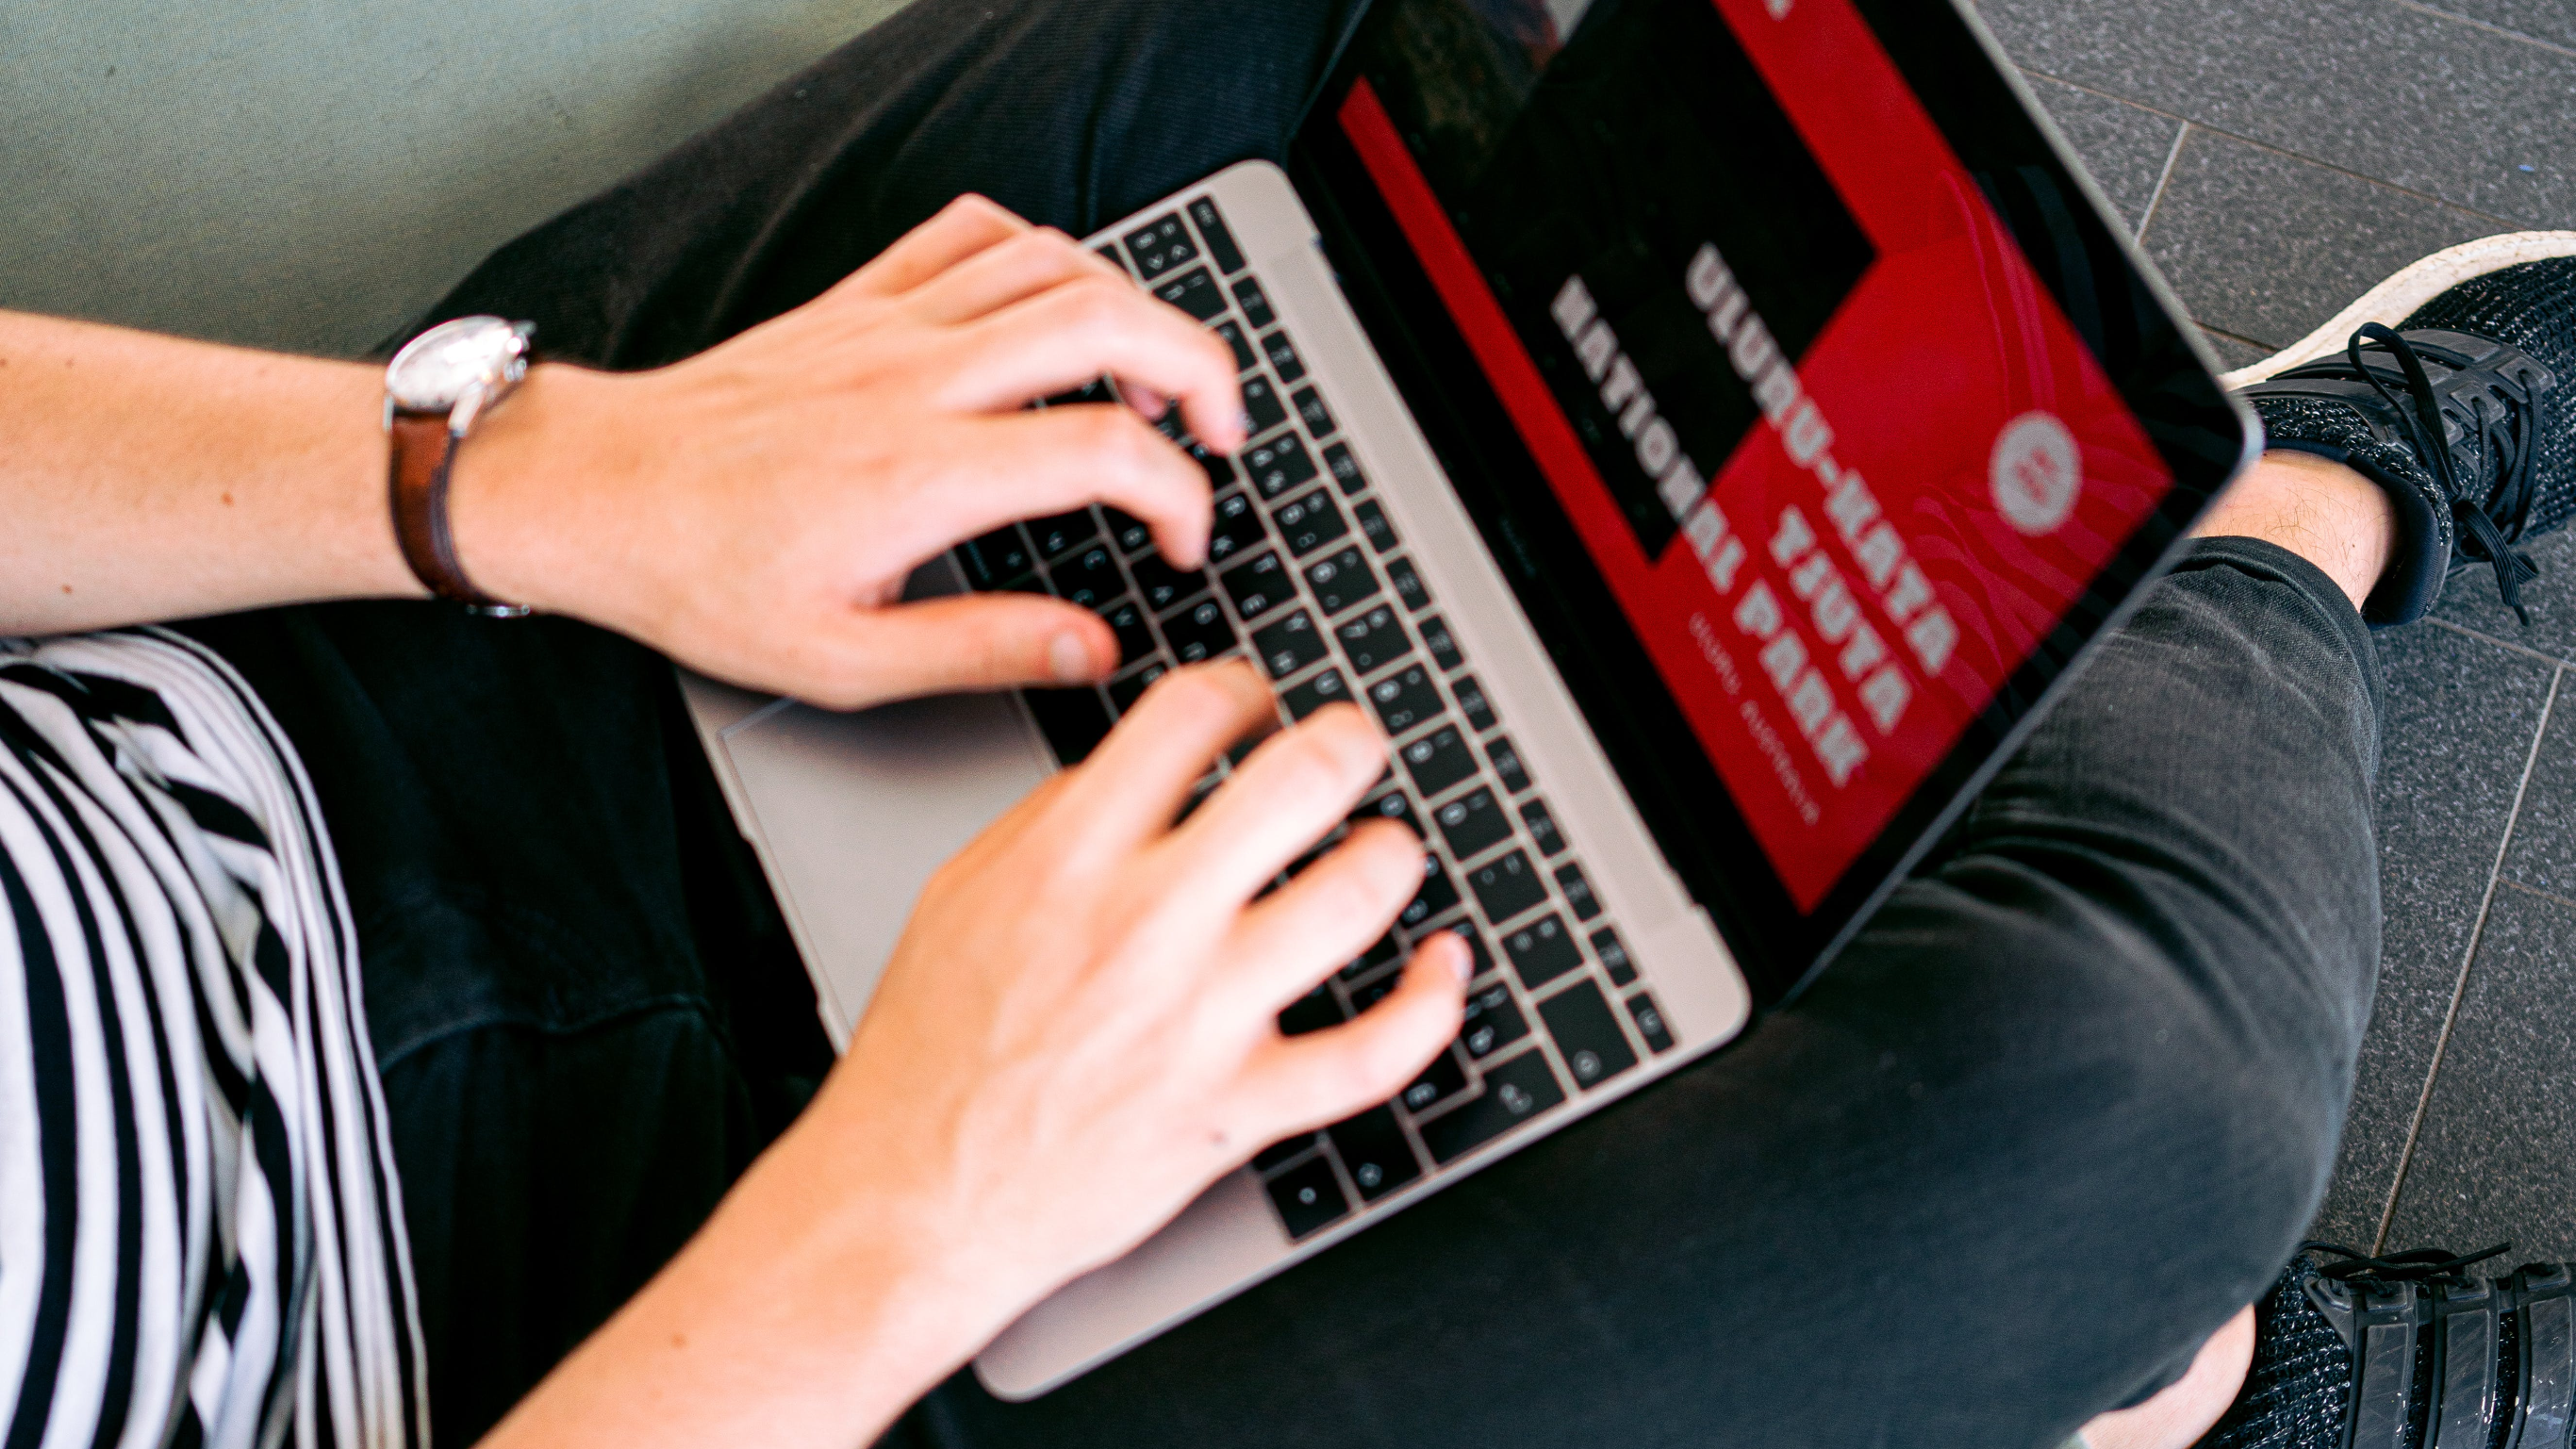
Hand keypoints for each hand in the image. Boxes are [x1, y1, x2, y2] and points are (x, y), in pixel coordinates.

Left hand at [456, 195, 1246, 707]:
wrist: (599, 495)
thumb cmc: (705, 579)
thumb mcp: (846, 660)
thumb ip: (985, 650)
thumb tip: (1095, 650)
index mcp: (925, 475)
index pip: (1108, 451)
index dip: (1180, 497)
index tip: (1181, 543)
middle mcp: (918, 380)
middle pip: (1108, 324)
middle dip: (1201, 369)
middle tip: (1223, 431)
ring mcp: (890, 326)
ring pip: (1054, 266)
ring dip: (1135, 309)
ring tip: (1158, 375)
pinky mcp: (860, 301)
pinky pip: (972, 233)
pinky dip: (1039, 253)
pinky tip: (1055, 304)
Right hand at [810, 660, 1468, 1331]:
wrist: (913, 1197)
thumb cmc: (929, 1054)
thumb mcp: (960, 894)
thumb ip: (1053, 818)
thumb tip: (1140, 769)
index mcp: (1069, 858)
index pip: (1189, 714)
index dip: (1244, 689)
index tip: (1257, 706)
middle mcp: (1145, 925)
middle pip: (1299, 782)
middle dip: (1348, 743)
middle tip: (1353, 748)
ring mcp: (1200, 1019)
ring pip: (1354, 899)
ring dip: (1392, 856)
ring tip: (1385, 849)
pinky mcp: (1238, 1108)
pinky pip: (1374, 1053)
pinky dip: (1431, 1003)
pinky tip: (1442, 966)